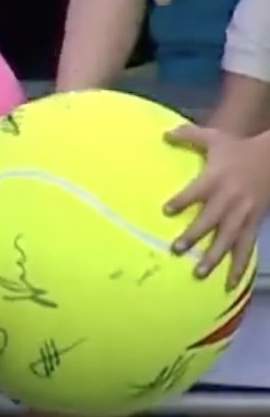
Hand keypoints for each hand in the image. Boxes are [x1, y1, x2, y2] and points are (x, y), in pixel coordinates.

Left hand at [166, 124, 269, 285]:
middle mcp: (229, 199)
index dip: (182, 201)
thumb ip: (188, 135)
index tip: (167, 210)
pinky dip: (240, 266)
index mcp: (215, 179)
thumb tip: (162, 133)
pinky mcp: (254, 224)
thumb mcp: (214, 138)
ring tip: (199, 273)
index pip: (196, 192)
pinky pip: (246, 247)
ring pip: (228, 239)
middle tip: (177, 249)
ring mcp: (243, 214)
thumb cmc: (238, 149)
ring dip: (214, 257)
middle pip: (210, 220)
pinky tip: (231, 283)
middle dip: (195, 235)